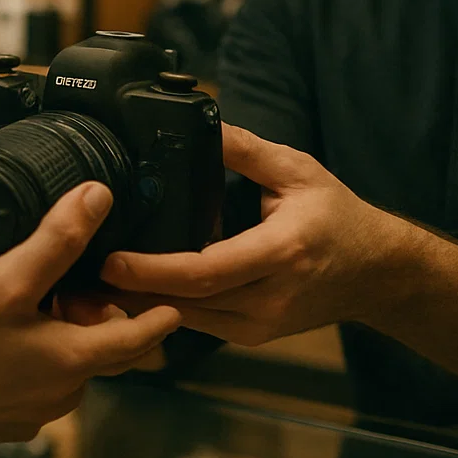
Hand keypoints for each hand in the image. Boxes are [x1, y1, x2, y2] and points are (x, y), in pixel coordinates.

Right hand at [0, 182, 182, 457]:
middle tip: (98, 284)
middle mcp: (59, 395)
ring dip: (65, 337)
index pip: (139, 337)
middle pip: (101, 351)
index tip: (176, 303)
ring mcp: (27, 412)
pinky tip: (4, 335)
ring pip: (65, 368)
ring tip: (46, 300)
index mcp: (73, 361)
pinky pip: (30, 384)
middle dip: (106, 319)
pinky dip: (33, 358)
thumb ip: (54, 241)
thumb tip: (98, 197)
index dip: (160, 316)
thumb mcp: (2, 281)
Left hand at [99, 124, 412, 346]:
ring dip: (140, 306)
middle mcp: (269, 296)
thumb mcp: (297, 169)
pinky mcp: (253, 335)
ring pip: (188, 320)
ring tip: (92, 287)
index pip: (205, 271)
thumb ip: (245, 149)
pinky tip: (132, 293)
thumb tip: (201, 122)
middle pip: (186, 302)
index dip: (152, 271)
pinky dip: (165, 309)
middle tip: (80, 275)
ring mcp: (261, 324)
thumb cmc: (337, 217)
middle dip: (129, 292)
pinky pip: (200, 324)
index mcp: (281, 251)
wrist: (377, 273)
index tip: (110, 260)